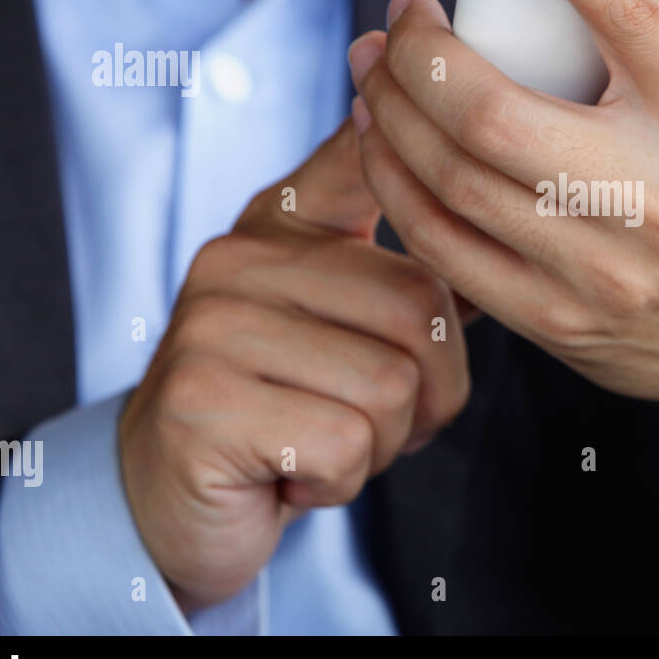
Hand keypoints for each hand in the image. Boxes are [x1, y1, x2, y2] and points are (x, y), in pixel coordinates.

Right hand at [119, 118, 469, 611]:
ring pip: (390, 385)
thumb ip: (403, 284)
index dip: (419, 175)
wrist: (167, 500)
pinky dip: (341, 483)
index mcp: (280, 224)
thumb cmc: (282, 416)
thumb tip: (490, 260)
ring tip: (325, 449)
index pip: (361, 158)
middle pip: (419, 305)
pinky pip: (345, 444)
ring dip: (383, 445)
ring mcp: (212, 324)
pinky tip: (290, 477)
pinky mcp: (201, 402)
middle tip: (379, 426)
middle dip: (435, 393)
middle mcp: (240, 256)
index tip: (439, 162)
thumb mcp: (339, 331)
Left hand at [349, 0, 658, 493]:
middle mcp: (654, 198)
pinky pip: (447, 254)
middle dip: (418, 51)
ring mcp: (600, 269)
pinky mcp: (560, 321)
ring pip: (453, 183)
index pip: (627, 1)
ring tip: (374, 69)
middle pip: (492, 111)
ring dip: (388, 113)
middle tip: (403, 15)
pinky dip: (398, 191)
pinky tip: (385, 146)